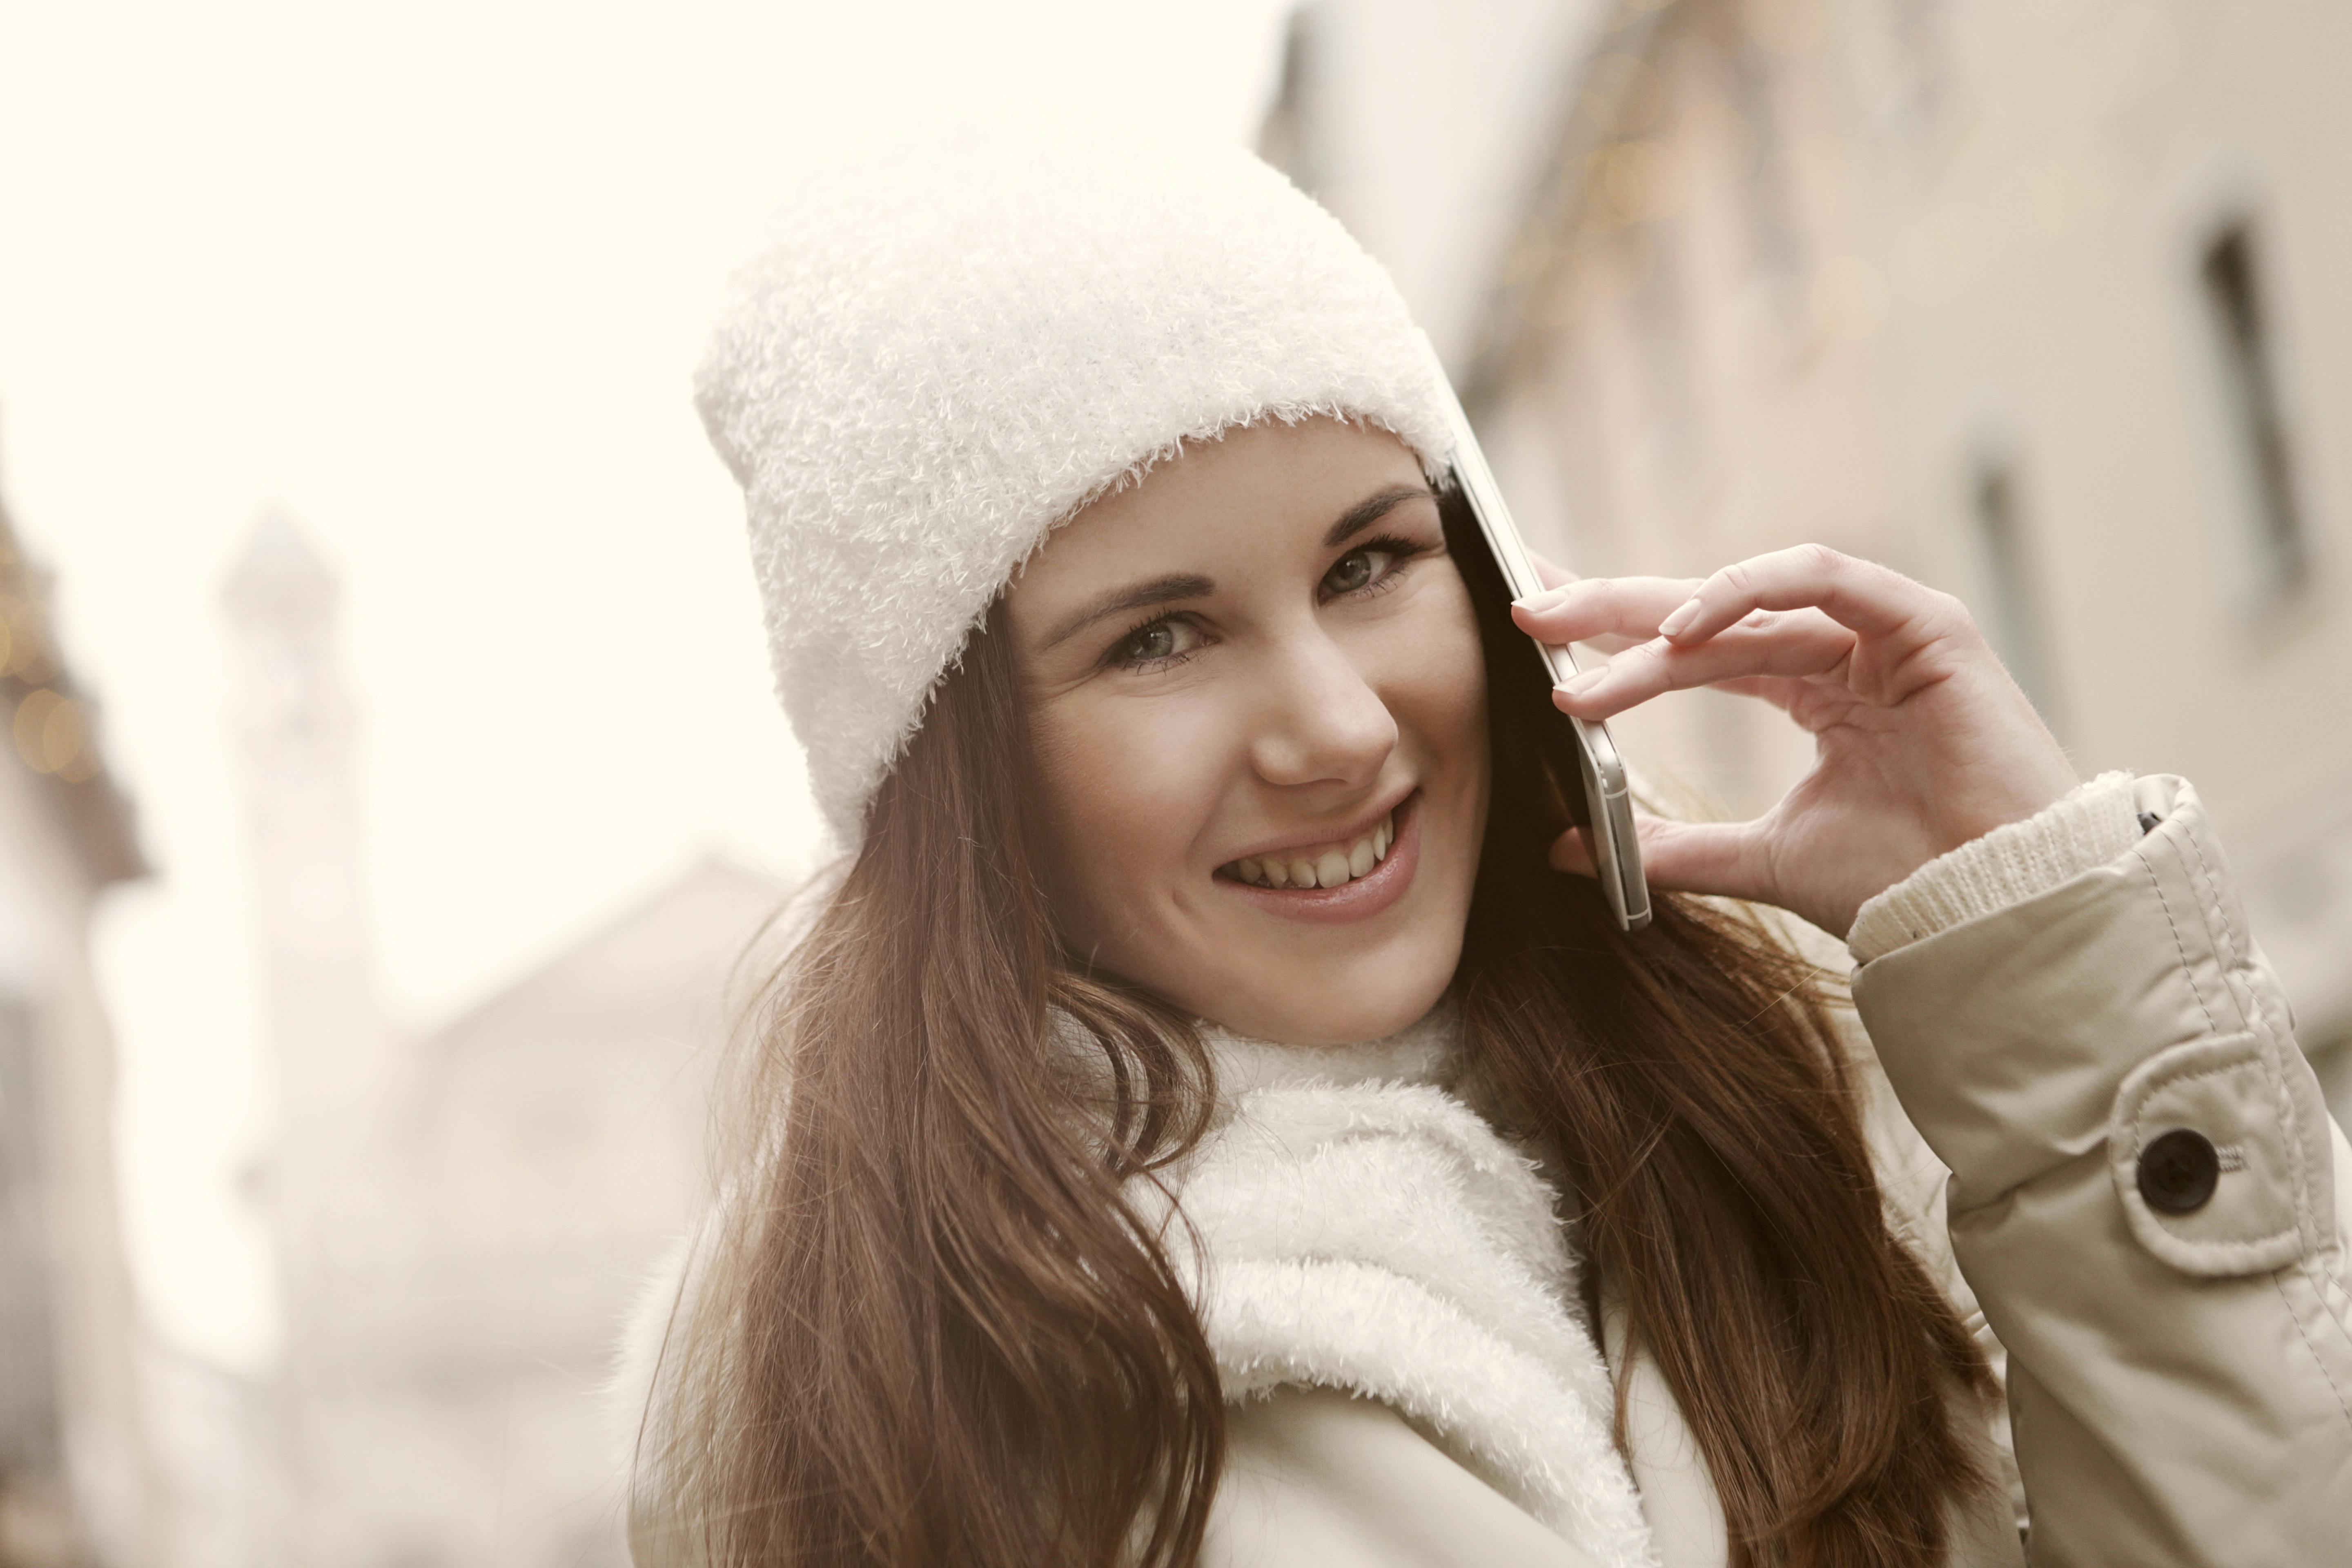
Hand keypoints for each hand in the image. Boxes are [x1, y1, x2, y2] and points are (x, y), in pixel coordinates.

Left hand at [1511, 544, 2078, 937]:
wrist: (1992, 911)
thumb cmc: (1900, 883)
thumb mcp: (1760, 856)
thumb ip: (1671, 847)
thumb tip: (1569, 848)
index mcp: (1812, 689)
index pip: (1695, 641)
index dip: (1615, 632)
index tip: (1536, 633)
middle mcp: (1843, 649)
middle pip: (1705, 612)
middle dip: (1610, 610)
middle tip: (1527, 617)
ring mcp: (1885, 631)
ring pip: (1746, 605)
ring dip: (1654, 627)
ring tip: (1576, 660)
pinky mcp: (1925, 624)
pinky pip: (1822, 578)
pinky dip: (1748, 591)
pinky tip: (1681, 630)